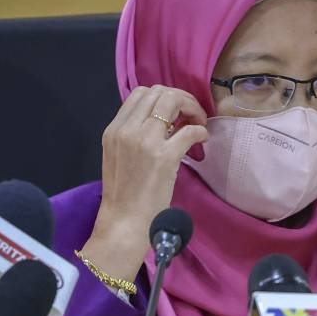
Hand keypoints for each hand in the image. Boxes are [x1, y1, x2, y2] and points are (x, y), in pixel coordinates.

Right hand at [82, 86, 207, 281]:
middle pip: (159, 92)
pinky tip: (201, 141)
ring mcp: (145, 142)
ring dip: (192, 108)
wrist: (123, 223)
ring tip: (198, 124)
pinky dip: (201, 131)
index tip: (176, 112)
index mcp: (114, 129)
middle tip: (192, 115)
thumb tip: (163, 120)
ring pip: (173, 102)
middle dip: (181, 98)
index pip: (141, 93)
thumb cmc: (124, 195)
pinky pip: (190, 131)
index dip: (164, 97)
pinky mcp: (164, 157)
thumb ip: (133, 135)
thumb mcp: (118, 155)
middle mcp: (127, 130)